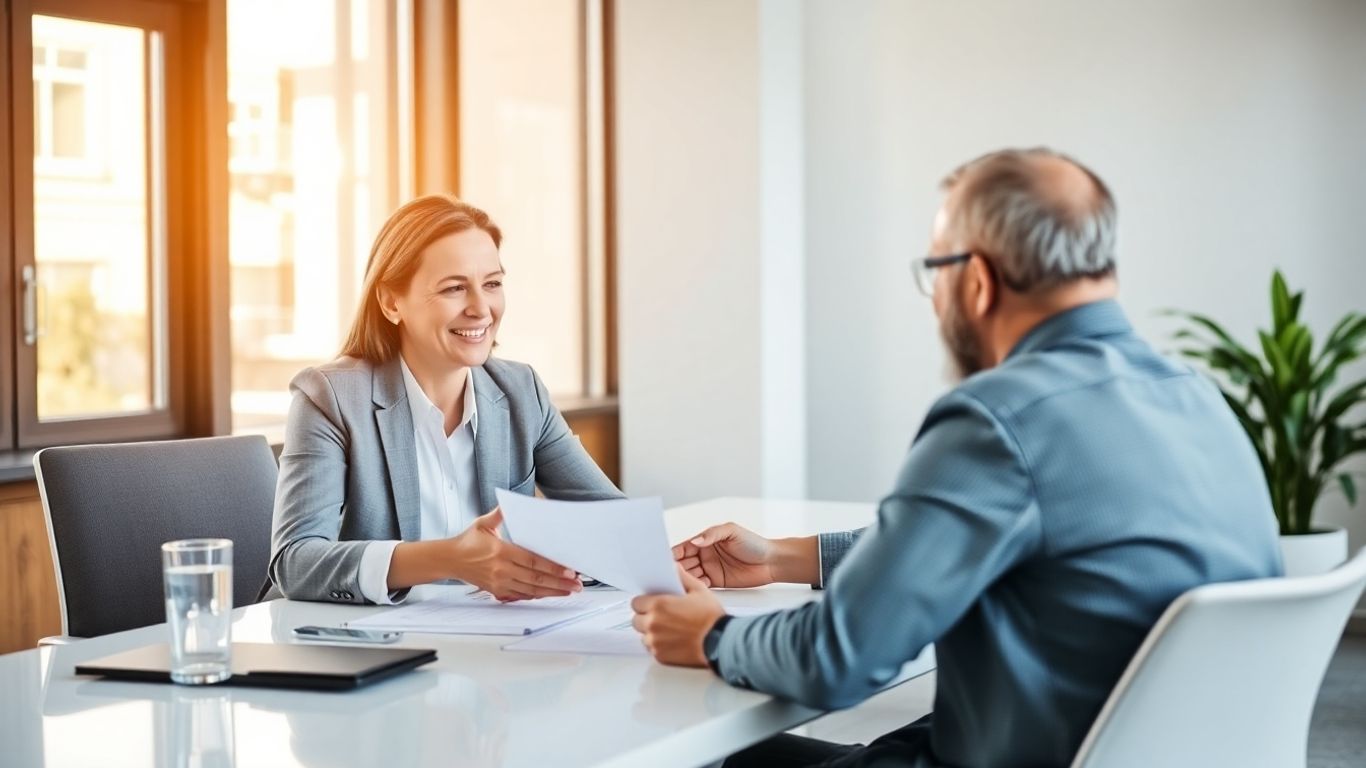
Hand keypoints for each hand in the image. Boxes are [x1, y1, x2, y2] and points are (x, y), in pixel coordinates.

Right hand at [449, 508, 581, 600]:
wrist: (449, 560)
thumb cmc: (467, 541)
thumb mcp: (482, 523)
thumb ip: (499, 514)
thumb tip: (509, 502)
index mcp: (500, 552)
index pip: (532, 561)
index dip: (552, 567)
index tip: (569, 570)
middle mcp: (501, 570)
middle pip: (535, 579)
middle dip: (559, 582)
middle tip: (578, 584)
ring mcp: (499, 583)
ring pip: (531, 590)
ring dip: (552, 592)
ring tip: (570, 591)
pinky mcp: (497, 591)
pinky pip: (522, 596)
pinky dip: (538, 596)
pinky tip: (551, 594)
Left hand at [631, 569, 724, 667]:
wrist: (721, 641)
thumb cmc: (711, 617)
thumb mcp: (699, 590)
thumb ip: (682, 578)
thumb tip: (674, 568)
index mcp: (658, 605)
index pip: (636, 602)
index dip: (645, 602)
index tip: (652, 603)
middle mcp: (652, 624)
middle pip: (636, 620)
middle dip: (646, 617)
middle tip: (661, 617)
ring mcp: (655, 642)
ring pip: (643, 635)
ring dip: (651, 632)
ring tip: (669, 630)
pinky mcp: (660, 656)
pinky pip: (652, 648)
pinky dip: (659, 645)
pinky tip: (673, 640)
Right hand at [672, 523, 777, 587]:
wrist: (771, 562)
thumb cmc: (754, 543)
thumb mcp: (732, 532)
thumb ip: (712, 535)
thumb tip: (695, 540)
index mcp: (706, 541)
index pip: (684, 547)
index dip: (673, 553)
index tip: (663, 559)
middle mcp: (705, 555)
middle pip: (684, 562)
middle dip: (674, 568)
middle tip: (664, 574)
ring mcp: (710, 568)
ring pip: (690, 574)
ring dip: (682, 579)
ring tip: (673, 584)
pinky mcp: (716, 582)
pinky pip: (700, 585)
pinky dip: (693, 587)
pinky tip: (688, 590)